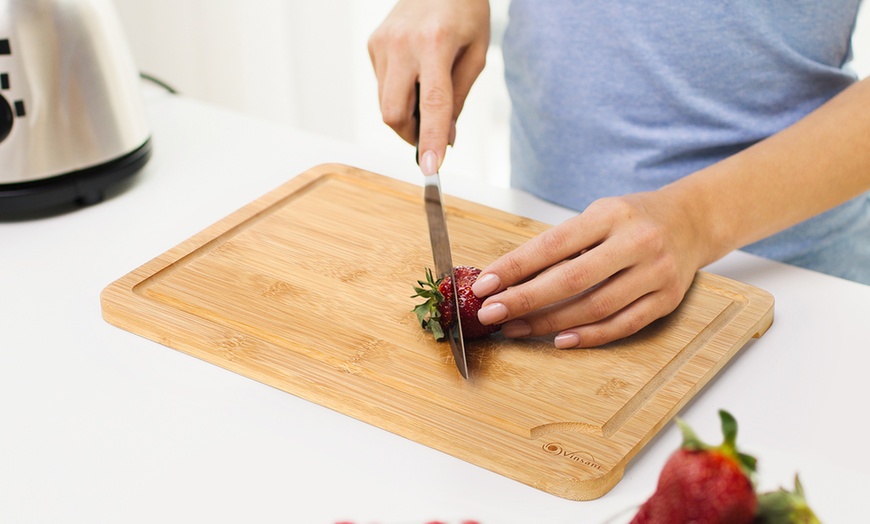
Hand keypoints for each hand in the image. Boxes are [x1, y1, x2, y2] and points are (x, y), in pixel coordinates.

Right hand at [368, 0, 489, 173]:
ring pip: (385, 104)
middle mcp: (403, 43)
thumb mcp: (476, 55)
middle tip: (429, 135)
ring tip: (426, 91)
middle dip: (411, 134)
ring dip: (406, 113)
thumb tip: (444, 139)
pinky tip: (414, 71)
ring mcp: (382, 43)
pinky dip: (399, 92)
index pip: (432, 104)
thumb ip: (459, 99)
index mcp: (436, 43)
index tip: (431, 168)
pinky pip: (382, 86)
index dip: (430, 140)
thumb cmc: (465, 13)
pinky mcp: (372, 44)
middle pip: (394, 113)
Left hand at [471, 190, 711, 347]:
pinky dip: (589, 336)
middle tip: (491, 313)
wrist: (692, 220)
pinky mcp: (667, 299)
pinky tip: (559, 341)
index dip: (514, 267)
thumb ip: (561, 245)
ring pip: (595, 307)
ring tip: (516, 328)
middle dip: (524, 300)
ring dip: (549, 323)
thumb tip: (508, 278)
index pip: (552, 244)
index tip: (484, 285)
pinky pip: (623, 325)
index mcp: (610, 215)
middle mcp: (636, 242)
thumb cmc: (632, 219)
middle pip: (571, 279)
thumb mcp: (597, 215)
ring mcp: (655, 273)